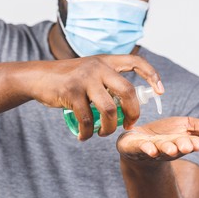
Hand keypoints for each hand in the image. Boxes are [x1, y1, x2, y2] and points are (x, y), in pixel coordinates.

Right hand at [28, 54, 163, 139]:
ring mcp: (84, 79)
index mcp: (105, 61)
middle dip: (133, 113)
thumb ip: (106, 80)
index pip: (136, 62)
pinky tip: (85, 136)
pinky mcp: (71, 92)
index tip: (160, 92)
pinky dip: (87, 133)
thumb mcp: (89, 70)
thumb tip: (126, 102)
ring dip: (109, 128)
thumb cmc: (67, 78)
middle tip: (129, 124)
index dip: (152, 75)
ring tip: (103, 133)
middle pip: (128, 92)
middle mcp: (98, 67)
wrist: (38, 77)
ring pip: (109, 110)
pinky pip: (86, 119)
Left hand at [117, 117, 198, 161]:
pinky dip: (144, 148)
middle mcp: (168, 148)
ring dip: (164, 149)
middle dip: (181, 147)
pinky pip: (140, 148)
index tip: (197, 144)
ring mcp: (151, 149)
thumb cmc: (166, 134)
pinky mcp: (136, 147)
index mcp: (182, 142)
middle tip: (186, 145)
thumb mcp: (190, 127)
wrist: (140, 141)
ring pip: (159, 149)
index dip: (193, 143)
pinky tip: (148, 148)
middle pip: (176, 147)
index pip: (190, 143)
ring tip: (169, 148)